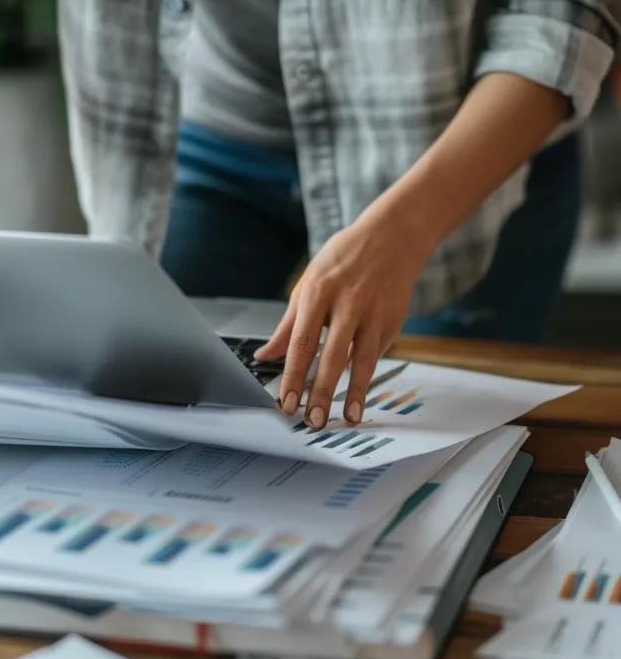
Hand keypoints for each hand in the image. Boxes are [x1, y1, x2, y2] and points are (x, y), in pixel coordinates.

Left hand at [254, 208, 429, 428]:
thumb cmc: (344, 259)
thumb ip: (288, 325)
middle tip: (312, 421)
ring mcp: (374, 314)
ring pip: (363, 360)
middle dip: (321, 392)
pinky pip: (377, 353)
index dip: (293, 376)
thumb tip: (265, 355)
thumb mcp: (308, 283)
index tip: (286, 403)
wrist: (393, 236)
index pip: (301, 342)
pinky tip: (359, 397)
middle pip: (332, 356)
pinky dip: (367, 376)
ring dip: (353, 393)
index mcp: (319, 292)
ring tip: (347, 418)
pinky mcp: (393, 321)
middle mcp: (348, 304)